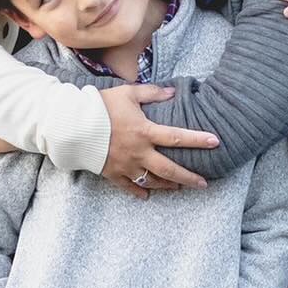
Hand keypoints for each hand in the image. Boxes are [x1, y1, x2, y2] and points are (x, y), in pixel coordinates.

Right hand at [99, 86, 218, 198]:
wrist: (71, 125)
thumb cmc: (100, 106)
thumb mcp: (128, 93)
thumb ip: (152, 93)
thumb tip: (173, 92)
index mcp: (144, 131)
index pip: (178, 137)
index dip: (198, 140)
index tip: (216, 142)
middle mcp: (139, 152)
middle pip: (170, 170)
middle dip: (189, 178)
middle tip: (204, 183)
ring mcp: (126, 166)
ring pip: (152, 181)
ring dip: (168, 186)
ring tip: (180, 187)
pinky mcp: (112, 173)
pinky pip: (129, 187)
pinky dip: (139, 191)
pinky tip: (148, 195)